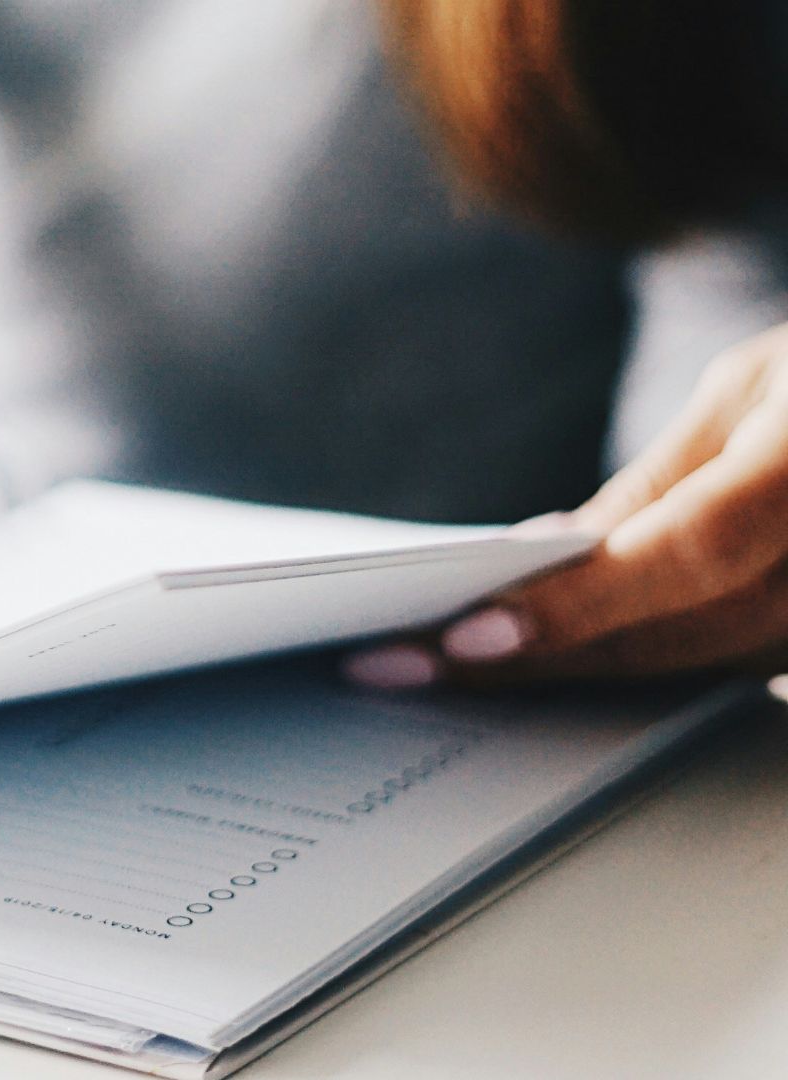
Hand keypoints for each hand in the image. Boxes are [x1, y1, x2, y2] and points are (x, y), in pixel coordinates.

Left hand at [346, 322, 787, 688]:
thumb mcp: (756, 387)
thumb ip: (661, 483)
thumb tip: (551, 556)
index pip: (690, 554)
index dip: (578, 606)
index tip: (465, 638)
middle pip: (682, 635)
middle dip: (540, 656)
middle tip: (403, 665)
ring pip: (707, 669)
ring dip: (578, 675)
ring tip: (450, 669)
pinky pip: (744, 674)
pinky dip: (647, 669)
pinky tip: (556, 665)